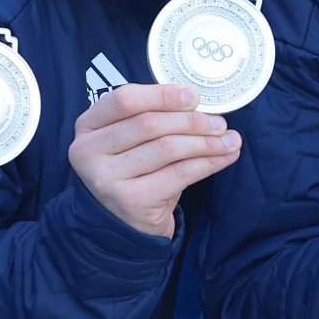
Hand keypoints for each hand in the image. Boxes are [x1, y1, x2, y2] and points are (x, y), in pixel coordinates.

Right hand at [70, 83, 241, 238]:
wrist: (123, 223)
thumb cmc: (133, 171)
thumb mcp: (130, 139)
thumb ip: (153, 116)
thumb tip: (200, 104)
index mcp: (88, 126)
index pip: (125, 99)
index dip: (163, 95)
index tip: (194, 96)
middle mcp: (89, 151)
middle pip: (149, 123)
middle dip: (191, 120)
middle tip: (219, 123)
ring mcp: (106, 179)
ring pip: (167, 148)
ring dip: (206, 142)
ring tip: (229, 139)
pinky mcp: (130, 201)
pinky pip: (179, 174)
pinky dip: (208, 163)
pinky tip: (225, 157)